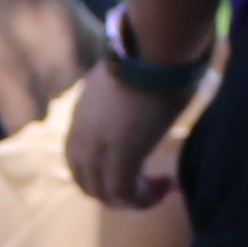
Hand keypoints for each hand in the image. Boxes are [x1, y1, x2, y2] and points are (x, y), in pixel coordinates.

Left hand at [69, 63, 187, 213]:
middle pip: (87, 182)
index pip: (78, 159)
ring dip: (134, 199)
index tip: (137, 168)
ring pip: (104, 194)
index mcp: (81, 114)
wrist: (156, 47)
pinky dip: (145, 199)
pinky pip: (125, 195)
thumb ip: (130, 93)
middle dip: (117, 193)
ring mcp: (98, 146)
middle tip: (150, 186)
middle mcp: (82, 134)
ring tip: (163, 187)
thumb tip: (151, 89)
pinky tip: (168, 186)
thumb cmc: (154, 53)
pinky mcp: (120, 155)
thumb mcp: (131, 77)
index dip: (104, 172)